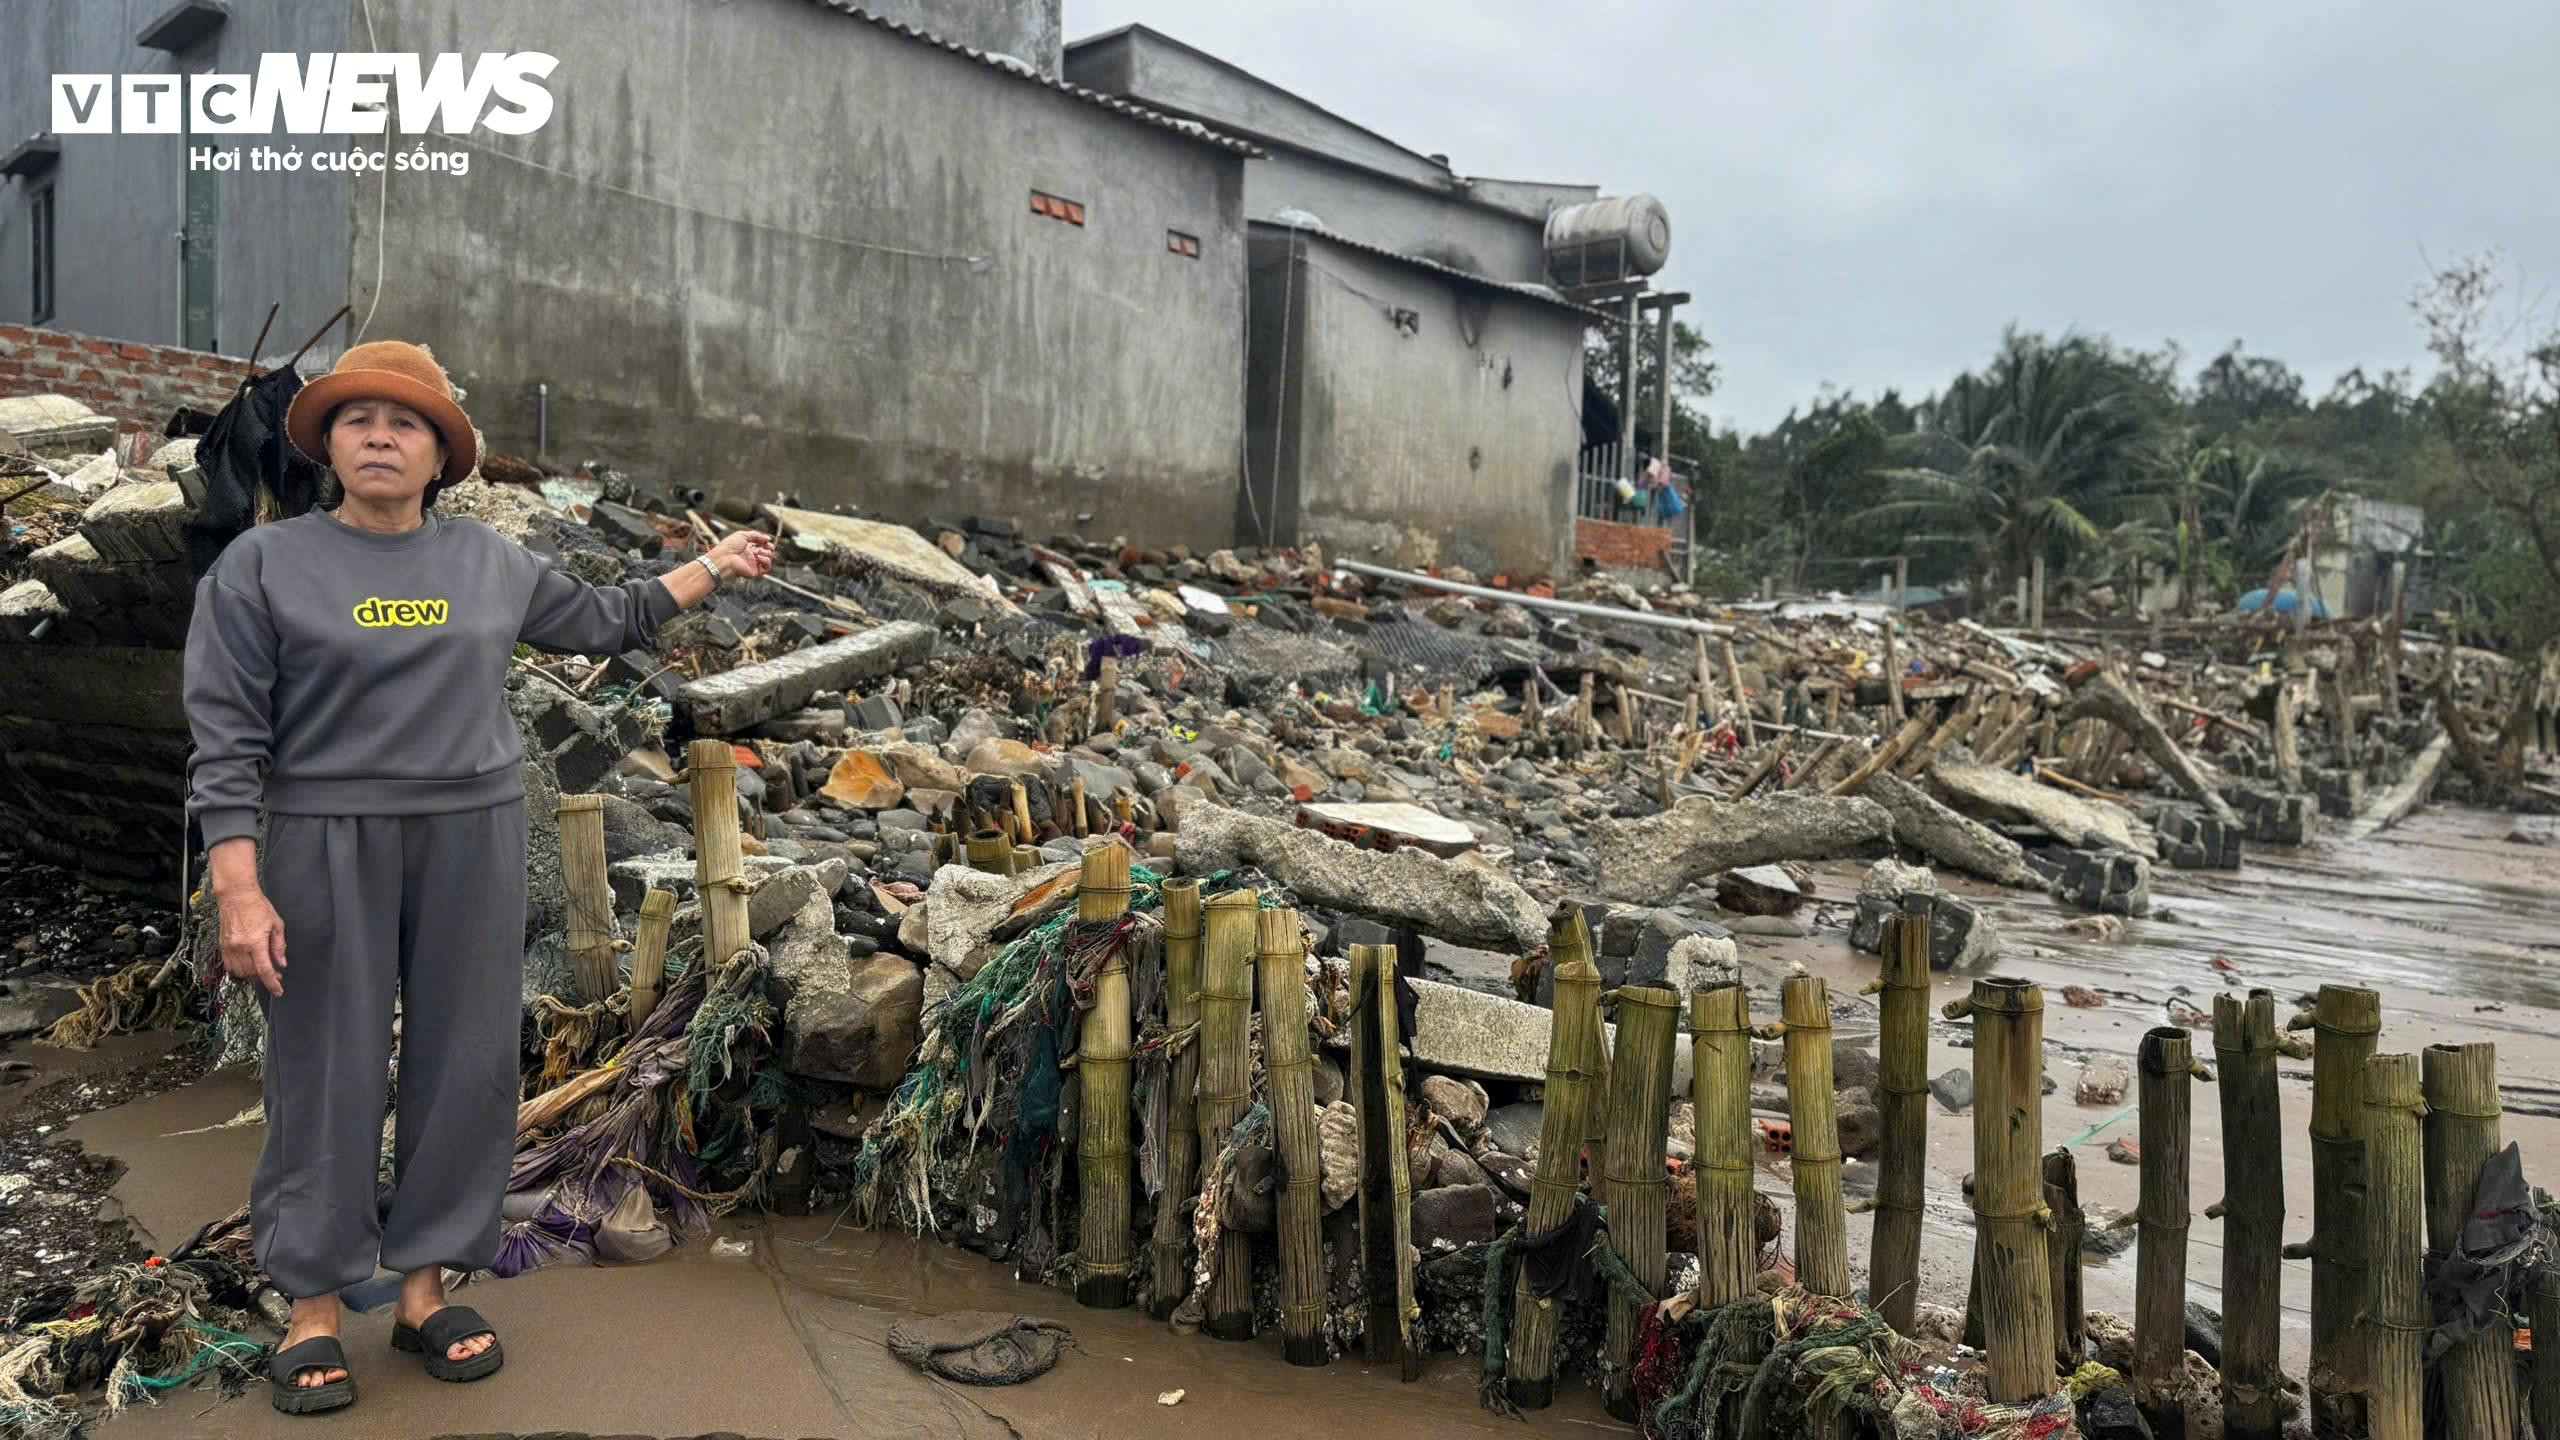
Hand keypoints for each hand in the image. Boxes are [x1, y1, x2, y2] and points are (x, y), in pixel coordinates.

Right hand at [216, 882, 287, 996]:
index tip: (278, 991)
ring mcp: (229, 947)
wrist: (236, 896)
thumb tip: (281, 963)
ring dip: (252, 975)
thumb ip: (279, 946)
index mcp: (255, 942)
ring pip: (240, 972)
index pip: (264, 970)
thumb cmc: (257, 907)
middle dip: (264, 978)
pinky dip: (239, 970)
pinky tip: (248, 965)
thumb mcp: (276, 924)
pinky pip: (229, 966)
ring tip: (262, 970)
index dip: (272, 983)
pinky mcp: (222, 946)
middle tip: (275, 974)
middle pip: (251, 973)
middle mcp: (240, 947)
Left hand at [708, 530, 776, 580]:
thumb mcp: (742, 535)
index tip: (766, 539)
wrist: (723, 558)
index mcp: (748, 547)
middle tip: (767, 545)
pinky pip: (767, 568)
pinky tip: (759, 557)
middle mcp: (752, 555)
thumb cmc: (728, 546)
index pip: (762, 545)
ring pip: (769, 559)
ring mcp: (754, 563)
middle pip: (768, 551)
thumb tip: (768, 538)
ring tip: (759, 552)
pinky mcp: (755, 571)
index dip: (766, 542)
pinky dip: (766, 561)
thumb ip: (756, 535)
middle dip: (770, 547)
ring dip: (767, 553)